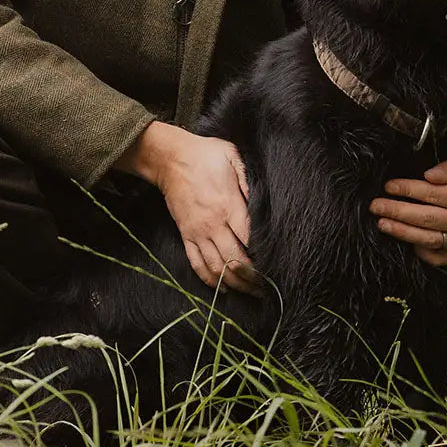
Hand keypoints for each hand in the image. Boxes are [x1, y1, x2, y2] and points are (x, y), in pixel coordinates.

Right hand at [115, 120, 261, 294]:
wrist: (171, 158)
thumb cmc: (205, 155)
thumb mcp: (232, 156)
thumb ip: (248, 178)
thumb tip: (263, 199)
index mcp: (227, 204)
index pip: (248, 239)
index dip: (262, 256)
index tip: (275, 264)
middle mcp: (212, 224)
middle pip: (234, 260)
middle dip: (252, 278)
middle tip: (266, 287)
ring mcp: (197, 232)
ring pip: (217, 268)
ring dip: (234, 284)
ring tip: (250, 291)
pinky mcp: (185, 235)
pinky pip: (197, 264)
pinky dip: (210, 280)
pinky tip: (223, 288)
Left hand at [368, 157, 446, 265]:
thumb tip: (426, 176)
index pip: (432, 194)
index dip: (408, 190)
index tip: (388, 186)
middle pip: (427, 218)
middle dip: (397, 212)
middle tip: (376, 206)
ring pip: (430, 240)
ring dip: (403, 233)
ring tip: (382, 224)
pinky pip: (439, 258)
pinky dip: (421, 251)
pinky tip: (406, 241)